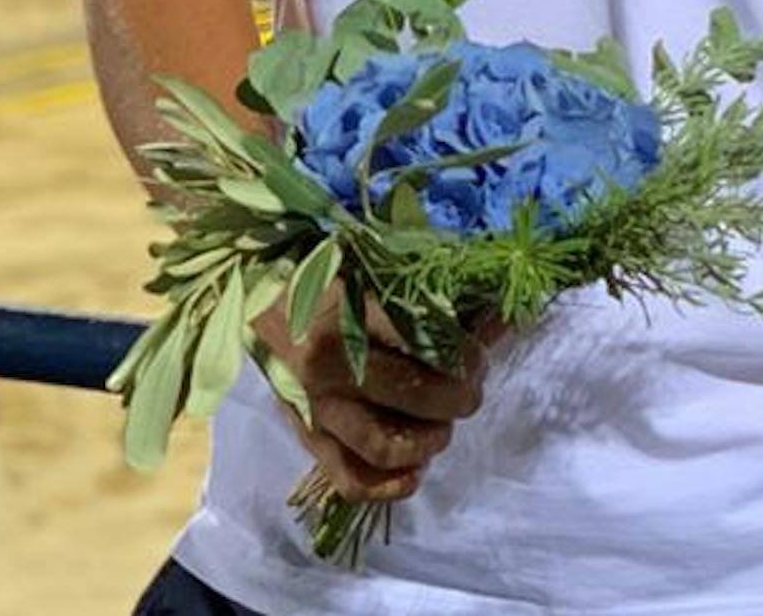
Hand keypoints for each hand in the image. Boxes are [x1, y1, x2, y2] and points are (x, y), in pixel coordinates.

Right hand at [251, 289, 498, 502]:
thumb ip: (438, 303)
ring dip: (429, 442)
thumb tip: (500, 323)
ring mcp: (315, 409)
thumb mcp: (382, 277)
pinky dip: (389, 487)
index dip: (467, 357)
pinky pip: (350, 480)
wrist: (262, 299)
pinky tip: (415, 473)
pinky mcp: (306, 437)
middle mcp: (330, 369)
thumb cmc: (333, 283)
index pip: (428, 347)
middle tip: (470, 392)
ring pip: (385, 447)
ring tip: (441, 426)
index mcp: (351, 320)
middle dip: (458, 399)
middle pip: (415, 397)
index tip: (478, 357)